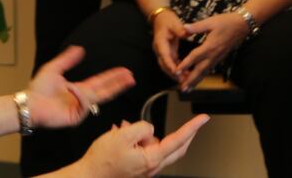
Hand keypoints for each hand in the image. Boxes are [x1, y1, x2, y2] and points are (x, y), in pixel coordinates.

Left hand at [28, 46, 134, 128]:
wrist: (29, 104)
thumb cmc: (38, 90)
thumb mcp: (53, 69)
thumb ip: (67, 59)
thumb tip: (80, 49)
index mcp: (79, 89)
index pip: (101, 82)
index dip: (113, 77)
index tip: (125, 71)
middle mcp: (82, 99)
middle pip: (106, 90)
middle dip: (119, 84)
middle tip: (131, 77)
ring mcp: (80, 108)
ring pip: (100, 97)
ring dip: (112, 88)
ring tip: (111, 81)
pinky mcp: (76, 116)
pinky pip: (85, 104)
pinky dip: (80, 96)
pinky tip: (72, 90)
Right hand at [76, 116, 209, 177]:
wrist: (87, 177)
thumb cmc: (102, 161)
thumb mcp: (123, 135)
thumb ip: (143, 127)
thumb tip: (149, 129)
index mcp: (151, 159)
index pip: (178, 140)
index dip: (192, 127)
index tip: (203, 118)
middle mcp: (151, 167)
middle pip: (175, 148)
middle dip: (184, 134)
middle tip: (193, 123)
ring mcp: (144, 170)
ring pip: (156, 147)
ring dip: (146, 135)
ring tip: (124, 128)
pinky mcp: (137, 170)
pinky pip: (144, 151)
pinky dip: (137, 141)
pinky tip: (121, 135)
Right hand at [149, 9, 188, 79]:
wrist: (161, 18)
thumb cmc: (167, 20)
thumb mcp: (174, 23)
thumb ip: (180, 29)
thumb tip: (187, 33)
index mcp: (160, 43)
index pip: (164, 56)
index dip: (170, 65)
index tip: (176, 72)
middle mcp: (160, 50)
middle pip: (165, 65)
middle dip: (173, 74)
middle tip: (183, 81)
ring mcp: (163, 53)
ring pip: (168, 66)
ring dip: (176, 74)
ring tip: (186, 80)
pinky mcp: (168, 53)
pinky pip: (172, 63)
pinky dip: (178, 69)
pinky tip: (186, 74)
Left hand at [173, 12, 250, 91]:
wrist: (243, 25)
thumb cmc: (227, 22)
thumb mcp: (211, 22)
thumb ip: (197, 27)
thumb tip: (184, 28)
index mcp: (210, 46)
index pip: (195, 57)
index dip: (185, 64)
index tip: (176, 72)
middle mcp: (213, 55)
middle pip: (200, 70)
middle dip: (190, 80)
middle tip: (182, 89)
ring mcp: (217, 58)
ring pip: (205, 72)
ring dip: (196, 81)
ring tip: (187, 89)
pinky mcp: (220, 58)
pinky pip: (209, 70)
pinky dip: (202, 76)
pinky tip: (198, 80)